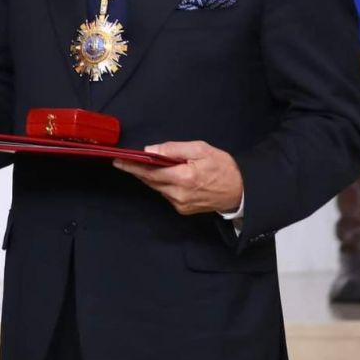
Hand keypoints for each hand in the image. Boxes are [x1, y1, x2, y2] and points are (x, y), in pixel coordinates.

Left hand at [113, 140, 242, 215]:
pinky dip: (161, 184)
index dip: (133, 166)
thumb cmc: (222, 166)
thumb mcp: (200, 149)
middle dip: (137, 171)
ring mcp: (180, 205)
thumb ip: (174, 149)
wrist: (240, 191)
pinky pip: (166, 194)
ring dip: (149, 177)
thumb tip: (151, 151)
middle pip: (150, 181)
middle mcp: (178, 195)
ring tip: (141, 165)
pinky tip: (163, 176)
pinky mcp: (183, 210)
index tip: (118, 161)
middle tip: (123, 161)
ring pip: (157, 188)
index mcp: (183, 178)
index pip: (150, 171)